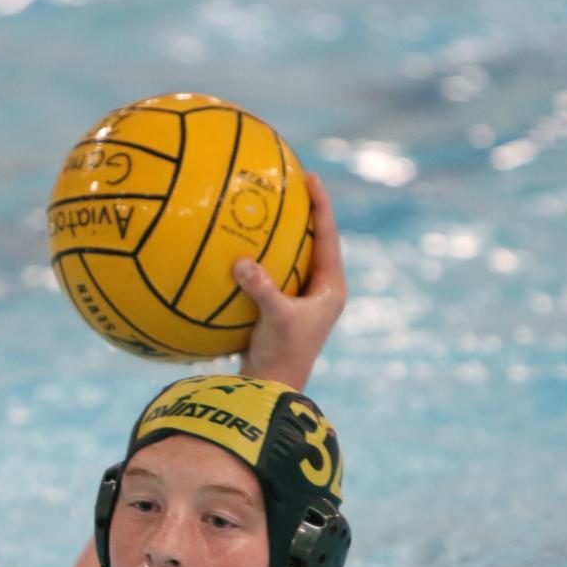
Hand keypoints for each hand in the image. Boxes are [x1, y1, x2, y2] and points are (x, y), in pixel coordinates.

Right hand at [233, 172, 346, 392]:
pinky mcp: (281, 309)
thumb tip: (240, 263)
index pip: (329, 236)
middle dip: (303, 213)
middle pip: (315, 241)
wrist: (273, 390)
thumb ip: (262, 289)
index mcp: (331, 288)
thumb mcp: (276, 319)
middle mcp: (320, 292)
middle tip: (289, 183)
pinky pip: (272, 274)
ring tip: (264, 208)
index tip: (310, 177)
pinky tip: (234, 248)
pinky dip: (258, 259)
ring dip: (281, 235)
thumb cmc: (283, 357)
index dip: (321, 205)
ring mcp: (301, 301)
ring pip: (294, 257)